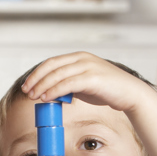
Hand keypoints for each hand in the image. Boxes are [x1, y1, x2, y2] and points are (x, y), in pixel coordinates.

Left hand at [22, 51, 156, 114]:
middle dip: (36, 79)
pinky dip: (54, 91)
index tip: (27, 85)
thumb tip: (50, 94)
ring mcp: (88, 67)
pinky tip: (46, 98)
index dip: (37, 73)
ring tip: (33, 97)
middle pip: (51, 66)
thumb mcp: (83, 85)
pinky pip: (67, 84)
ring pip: (57, 75)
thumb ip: (68, 85)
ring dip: (42, 86)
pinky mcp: (92, 78)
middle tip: (26, 91)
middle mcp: (82, 59)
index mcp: (79, 57)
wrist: (130, 94)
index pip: (52, 62)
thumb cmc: (107, 90)